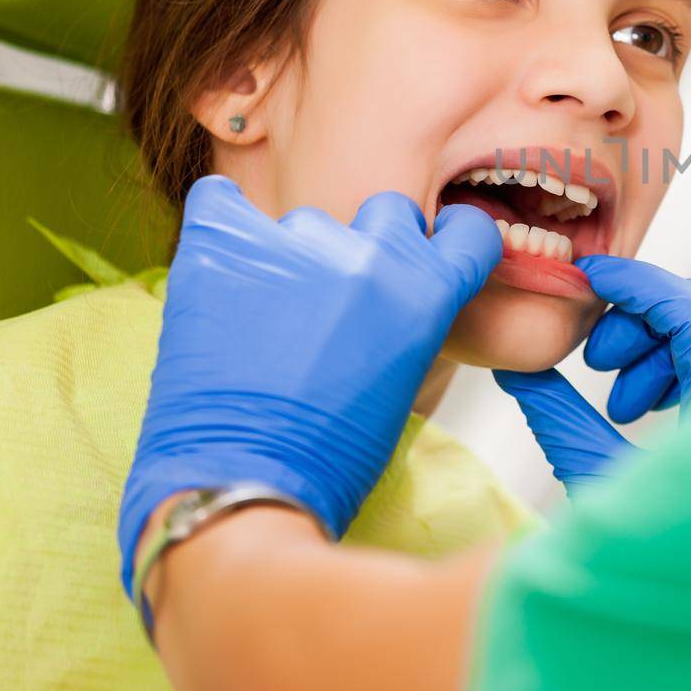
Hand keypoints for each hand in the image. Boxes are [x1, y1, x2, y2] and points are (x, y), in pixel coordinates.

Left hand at [118, 175, 500, 591]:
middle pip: (390, 210)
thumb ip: (415, 313)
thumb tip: (401, 288)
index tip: (436, 253)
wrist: (243, 488)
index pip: (469, 229)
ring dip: (300, 253)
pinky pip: (222, 202)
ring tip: (272, 312)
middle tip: (345, 297)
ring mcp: (292, 243)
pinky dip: (226, 225)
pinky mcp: (221, 245)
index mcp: (428, 289)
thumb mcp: (408, 379)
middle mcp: (370, 254)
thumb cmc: (333, 459)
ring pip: (309, 220)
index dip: (453, 242)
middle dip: (376, 245)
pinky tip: (227, 265)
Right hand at [494, 258, 690, 492]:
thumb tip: (517, 369)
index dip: (638, 284)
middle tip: (601, 363)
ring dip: (666, 342)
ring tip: (621, 402)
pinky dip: (687, 361)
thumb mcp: (603, 493)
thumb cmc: (672, 565)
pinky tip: (647, 410)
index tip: (590, 277)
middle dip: (651, 317)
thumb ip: (561, 423)